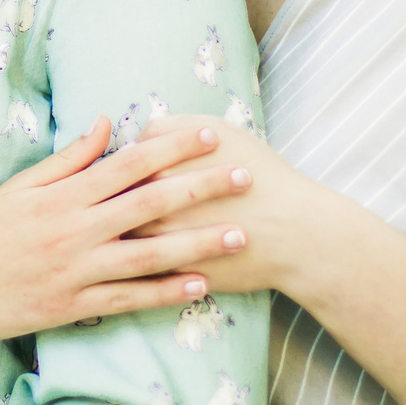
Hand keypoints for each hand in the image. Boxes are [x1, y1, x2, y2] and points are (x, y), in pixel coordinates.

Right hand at [0, 117, 254, 344]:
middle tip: (246, 178)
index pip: (130, 163)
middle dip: (202, 189)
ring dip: (198, 245)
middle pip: (152, 205)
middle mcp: (76, 230)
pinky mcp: (75, 306)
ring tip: (239, 236)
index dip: (174, 148)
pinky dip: (165, 293)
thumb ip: (69, 158)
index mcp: (63, 195)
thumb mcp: (20, 186)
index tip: (212, 136)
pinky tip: (199, 285)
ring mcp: (78, 271)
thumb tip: (107, 123)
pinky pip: (129, 299)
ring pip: (150, 256)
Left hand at [127, 115, 340, 297]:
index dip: (119, 164)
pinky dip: (134, 261)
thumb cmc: (260, 175)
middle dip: (111, 200)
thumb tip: (139, 138)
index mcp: (159, 167)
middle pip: (110, 202)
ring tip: (126, 224)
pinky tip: (142, 252)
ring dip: (118, 231)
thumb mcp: (218, 131)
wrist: (294, 232)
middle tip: (121, 197)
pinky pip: (136, 269)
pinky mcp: (169, 276)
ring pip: (119, 239)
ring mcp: (158, 245)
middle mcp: (152, 207)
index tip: (124, 167)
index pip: (117, 163)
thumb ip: (172, 128)